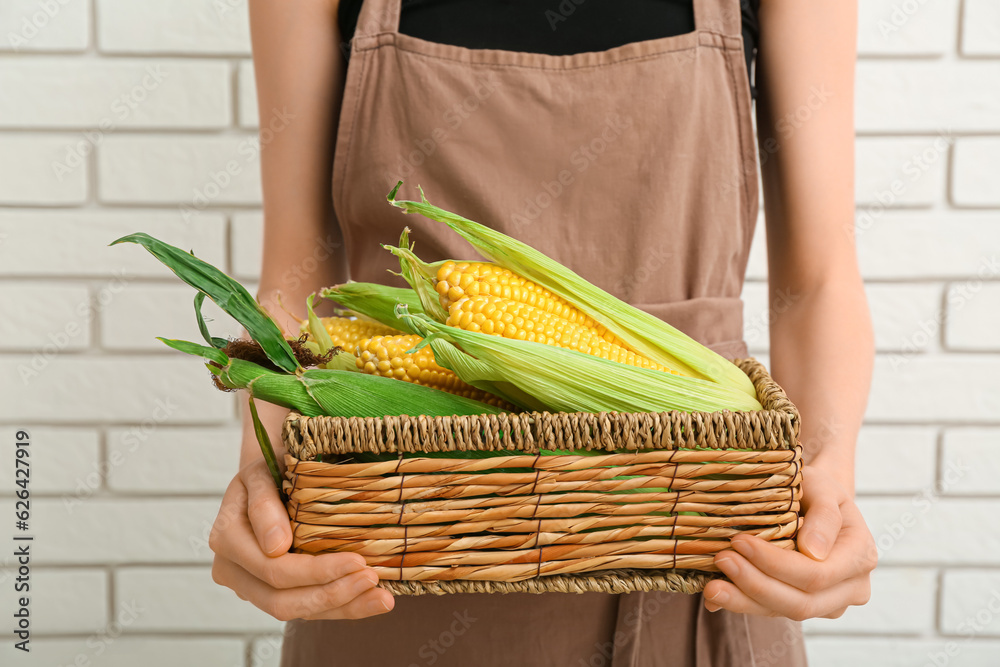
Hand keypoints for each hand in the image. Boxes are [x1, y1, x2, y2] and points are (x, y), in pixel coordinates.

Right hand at [209, 457, 394, 620]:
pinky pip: (308, 608)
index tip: (358, 561)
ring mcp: (251, 587)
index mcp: (227, 539)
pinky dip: (342, 607)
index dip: (315, 571)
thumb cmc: (271, 466)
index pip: (273, 569)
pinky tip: (372, 601)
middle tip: (373, 579)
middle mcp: (233, 570)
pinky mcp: (274, 593)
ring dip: (342, 606)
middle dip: (332, 593)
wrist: (272, 475)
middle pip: (281, 600)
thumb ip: (263, 505)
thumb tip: (276, 547)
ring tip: (381, 598)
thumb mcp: (263, 472)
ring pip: (296, 611)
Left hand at [702, 463, 875, 619]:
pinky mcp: (804, 606)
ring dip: (744, 601)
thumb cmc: (818, 489)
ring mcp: (829, 603)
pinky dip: (743, 603)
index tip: (739, 542)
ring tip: (711, 588)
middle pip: (802, 602)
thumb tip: (813, 551)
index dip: (775, 564)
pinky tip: (716, 596)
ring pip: (784, 612)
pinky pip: (773, 611)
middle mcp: (852, 588)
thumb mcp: (823, 487)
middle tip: (720, 561)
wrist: (816, 502)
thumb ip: (824, 515)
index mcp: (861, 556)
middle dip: (756, 584)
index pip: (816, 574)